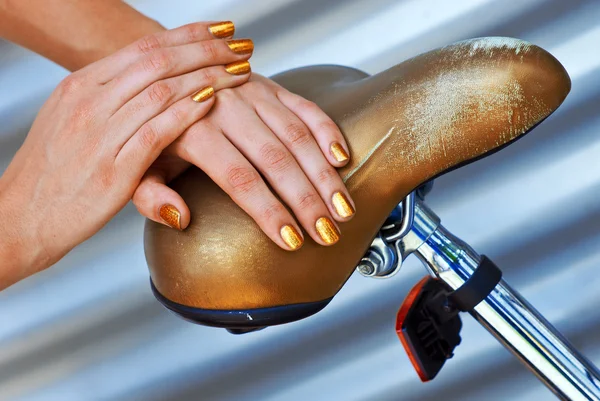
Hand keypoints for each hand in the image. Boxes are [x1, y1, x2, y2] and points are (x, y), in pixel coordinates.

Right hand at [0, 22, 252, 286]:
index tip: (219, 31)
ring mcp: (100, 133)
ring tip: (239, 71)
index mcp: (80, 87)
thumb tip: (146, 88)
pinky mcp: (112, 169)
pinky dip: (188, 113)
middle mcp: (89, 102)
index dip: (188, 36)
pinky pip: (157, 130)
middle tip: (240, 46)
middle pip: (158, 60)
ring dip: (208, 77)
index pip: (143, 48)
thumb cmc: (52, 175)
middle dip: (207, 49)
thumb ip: (108, 102)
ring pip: (163, 89)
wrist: (20, 219)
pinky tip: (212, 102)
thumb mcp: (72, 124)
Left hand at [132, 73, 355, 250]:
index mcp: (191, 129)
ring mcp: (251, 92)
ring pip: (297, 136)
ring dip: (323, 175)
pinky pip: (305, 106)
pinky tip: (341, 159)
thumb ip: (150, 195)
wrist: (162, 72)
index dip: (268, 211)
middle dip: (306, 201)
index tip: (291, 241)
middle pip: (275, 160)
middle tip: (327, 234)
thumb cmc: (154, 127)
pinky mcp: (270, 85)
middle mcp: (225, 106)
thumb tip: (180, 219)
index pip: (239, 178)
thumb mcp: (137, 163)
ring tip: (343, 209)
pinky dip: (326, 131)